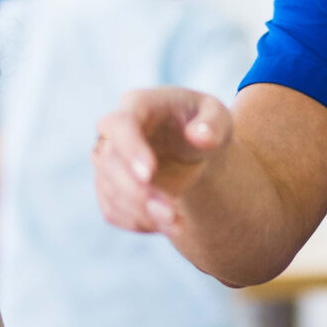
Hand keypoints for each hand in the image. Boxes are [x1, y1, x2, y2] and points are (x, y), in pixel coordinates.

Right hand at [94, 87, 231, 234]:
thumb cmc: (204, 125)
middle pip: (109, 162)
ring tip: (177, 221)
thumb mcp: (218, 118)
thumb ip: (213, 124)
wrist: (195, 149)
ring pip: (109, 189)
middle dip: (136, 191)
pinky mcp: (108, 186)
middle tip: (171, 212)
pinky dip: (138, 221)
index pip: (122, 124)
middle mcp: (113, 131)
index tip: (148, 175)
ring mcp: (107, 159)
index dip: (130, 149)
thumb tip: (201, 136)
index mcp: (138, 105)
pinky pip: (112, 209)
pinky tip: (166, 220)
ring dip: (140, 211)